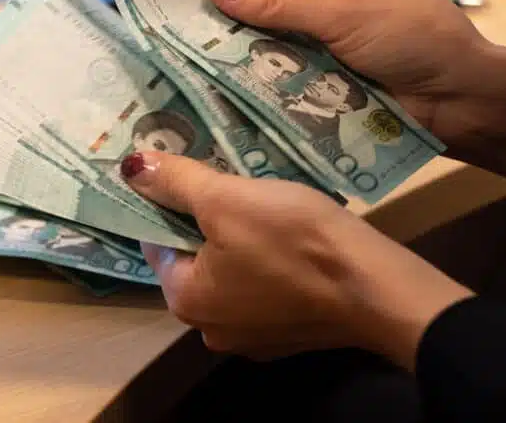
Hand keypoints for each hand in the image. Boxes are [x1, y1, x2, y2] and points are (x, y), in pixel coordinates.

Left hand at [121, 151, 473, 367]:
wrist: (376, 286)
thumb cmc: (294, 239)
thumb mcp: (228, 198)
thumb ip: (176, 182)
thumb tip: (129, 166)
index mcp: (186, 302)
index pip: (159, 243)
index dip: (172, 203)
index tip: (195, 174)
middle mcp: (212, 330)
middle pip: (197, 260)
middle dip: (211, 221)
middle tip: (235, 183)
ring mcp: (256, 337)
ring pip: (235, 273)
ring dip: (243, 241)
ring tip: (266, 202)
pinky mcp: (293, 333)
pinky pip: (268, 288)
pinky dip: (273, 263)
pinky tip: (293, 237)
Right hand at [204, 0, 505, 190]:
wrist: (459, 100)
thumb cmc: (413, 36)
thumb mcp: (343, 11)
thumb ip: (277, 2)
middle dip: (225, 3)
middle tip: (165, 11)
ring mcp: (321, 32)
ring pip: (266, 32)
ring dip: (236, 43)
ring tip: (176, 45)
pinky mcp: (319, 71)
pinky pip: (278, 66)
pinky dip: (254, 72)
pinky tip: (211, 77)